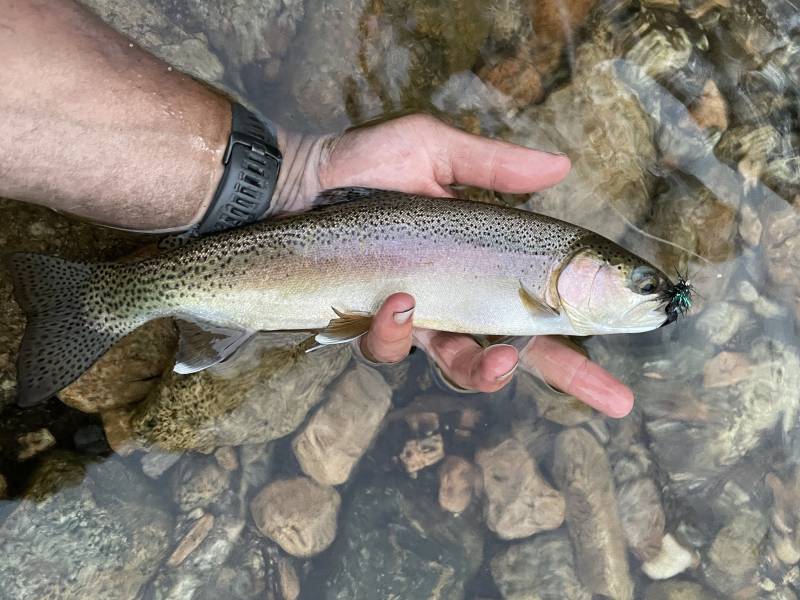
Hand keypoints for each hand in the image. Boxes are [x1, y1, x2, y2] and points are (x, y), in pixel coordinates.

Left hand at [273, 114, 633, 417]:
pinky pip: (389, 347)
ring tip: (499, 355)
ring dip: (485, 368)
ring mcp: (412, 316)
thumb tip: (564, 166)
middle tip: (613, 397)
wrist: (292, 181)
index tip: (631, 347)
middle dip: (568, 376)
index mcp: (478, 261)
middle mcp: (453, 297)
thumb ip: (493, 167)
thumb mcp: (433, 150)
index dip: (585, 330)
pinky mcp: (367, 322)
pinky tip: (399, 301)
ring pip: (458, 365)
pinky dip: (397, 330)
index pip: (541, 302)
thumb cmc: (361, 164)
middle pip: (520, 349)